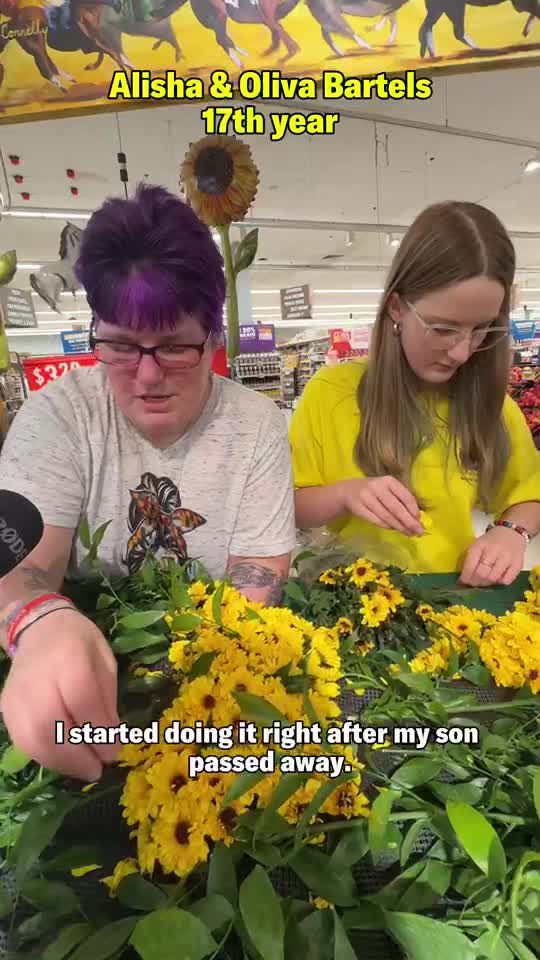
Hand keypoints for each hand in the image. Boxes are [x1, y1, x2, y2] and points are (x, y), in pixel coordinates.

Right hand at [0, 608, 119, 781]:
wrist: (40, 629)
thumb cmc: (79, 643)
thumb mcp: (104, 661)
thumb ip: (107, 698)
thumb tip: (111, 739)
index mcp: (68, 657)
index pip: (81, 700)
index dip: (98, 731)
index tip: (115, 752)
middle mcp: (37, 677)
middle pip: (50, 725)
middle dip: (78, 755)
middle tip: (98, 769)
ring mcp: (16, 694)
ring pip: (32, 739)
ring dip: (61, 763)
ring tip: (84, 769)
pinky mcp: (6, 708)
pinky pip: (22, 741)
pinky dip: (45, 757)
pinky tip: (65, 760)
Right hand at [338, 476, 423, 535]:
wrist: (349, 491)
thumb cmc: (375, 491)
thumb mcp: (388, 489)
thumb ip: (401, 500)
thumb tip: (417, 518)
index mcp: (389, 481)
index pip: (405, 496)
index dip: (414, 510)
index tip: (420, 520)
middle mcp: (377, 487)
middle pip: (396, 508)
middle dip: (409, 522)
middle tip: (418, 532)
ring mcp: (366, 497)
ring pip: (386, 516)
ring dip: (399, 527)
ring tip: (408, 533)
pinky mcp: (359, 508)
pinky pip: (376, 520)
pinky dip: (387, 526)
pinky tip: (394, 529)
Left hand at [459, 526, 525, 586]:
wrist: (511, 532)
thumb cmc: (491, 541)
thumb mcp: (477, 545)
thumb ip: (470, 560)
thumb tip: (463, 580)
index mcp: (480, 545)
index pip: (470, 565)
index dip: (465, 577)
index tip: (463, 582)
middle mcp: (494, 550)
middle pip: (481, 574)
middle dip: (475, 582)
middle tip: (473, 583)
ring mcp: (507, 557)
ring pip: (493, 578)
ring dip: (486, 583)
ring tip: (484, 581)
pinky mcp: (518, 564)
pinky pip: (506, 580)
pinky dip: (500, 582)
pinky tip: (497, 578)